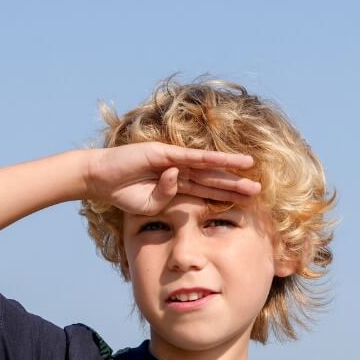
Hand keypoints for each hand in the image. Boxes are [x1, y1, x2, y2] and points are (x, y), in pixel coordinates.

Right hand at [83, 141, 260, 215]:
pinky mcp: (166, 152)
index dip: (226, 198)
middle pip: (213, 179)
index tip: (245, 205)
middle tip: (258, 190)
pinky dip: (213, 158)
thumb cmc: (123, 195)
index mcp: (177, 188)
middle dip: (235, 185)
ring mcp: (174, 161)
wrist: (101, 179)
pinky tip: (230, 160)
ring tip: (252, 171)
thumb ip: (166, 198)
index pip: (207, 193)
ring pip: (209, 167)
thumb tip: (176, 178)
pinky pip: (193, 157)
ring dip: (231, 169)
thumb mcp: (148, 207)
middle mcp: (180, 172)